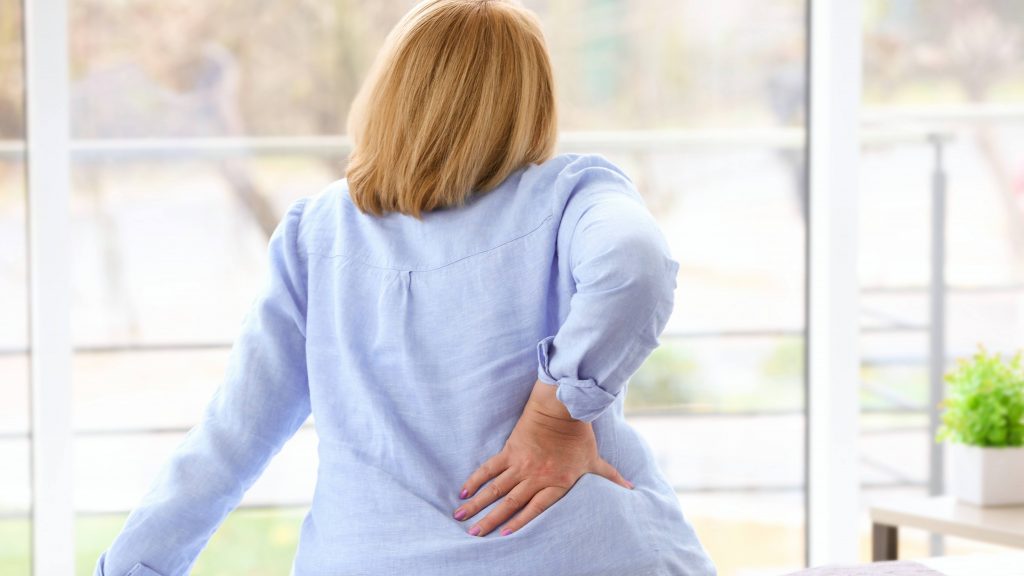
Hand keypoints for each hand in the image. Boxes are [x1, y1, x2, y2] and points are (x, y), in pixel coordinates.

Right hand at [452, 379, 632, 536]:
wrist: (562, 407)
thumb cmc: (579, 435)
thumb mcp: (595, 461)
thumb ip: (610, 478)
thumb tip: (631, 489)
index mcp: (556, 483)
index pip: (535, 509)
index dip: (520, 523)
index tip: (503, 537)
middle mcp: (536, 477)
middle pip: (510, 503)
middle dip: (490, 521)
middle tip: (474, 534)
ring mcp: (521, 464)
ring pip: (496, 489)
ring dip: (478, 504)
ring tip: (461, 516)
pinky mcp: (510, 450)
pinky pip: (490, 468)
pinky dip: (476, 479)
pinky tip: (464, 491)